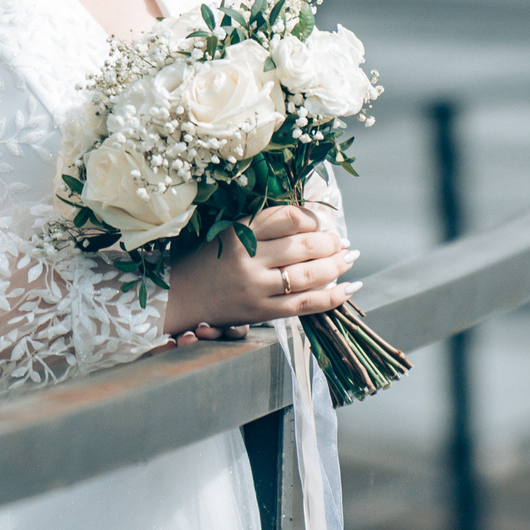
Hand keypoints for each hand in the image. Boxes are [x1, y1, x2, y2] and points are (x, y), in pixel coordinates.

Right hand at [162, 203, 357, 338]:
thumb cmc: (209, 261)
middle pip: (302, 245)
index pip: (288, 217)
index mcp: (239, 232)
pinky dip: (331, 297)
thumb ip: (266, 227)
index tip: (322, 222)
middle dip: (330, 242)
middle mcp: (247, 258)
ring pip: (308, 275)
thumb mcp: (231, 234)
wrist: (180, 296)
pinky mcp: (260, 311)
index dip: (313, 218)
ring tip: (348, 259)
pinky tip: (348, 288)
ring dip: (336, 265)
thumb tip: (316, 224)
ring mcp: (255, 287)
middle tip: (342, 242)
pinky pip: (304, 304)